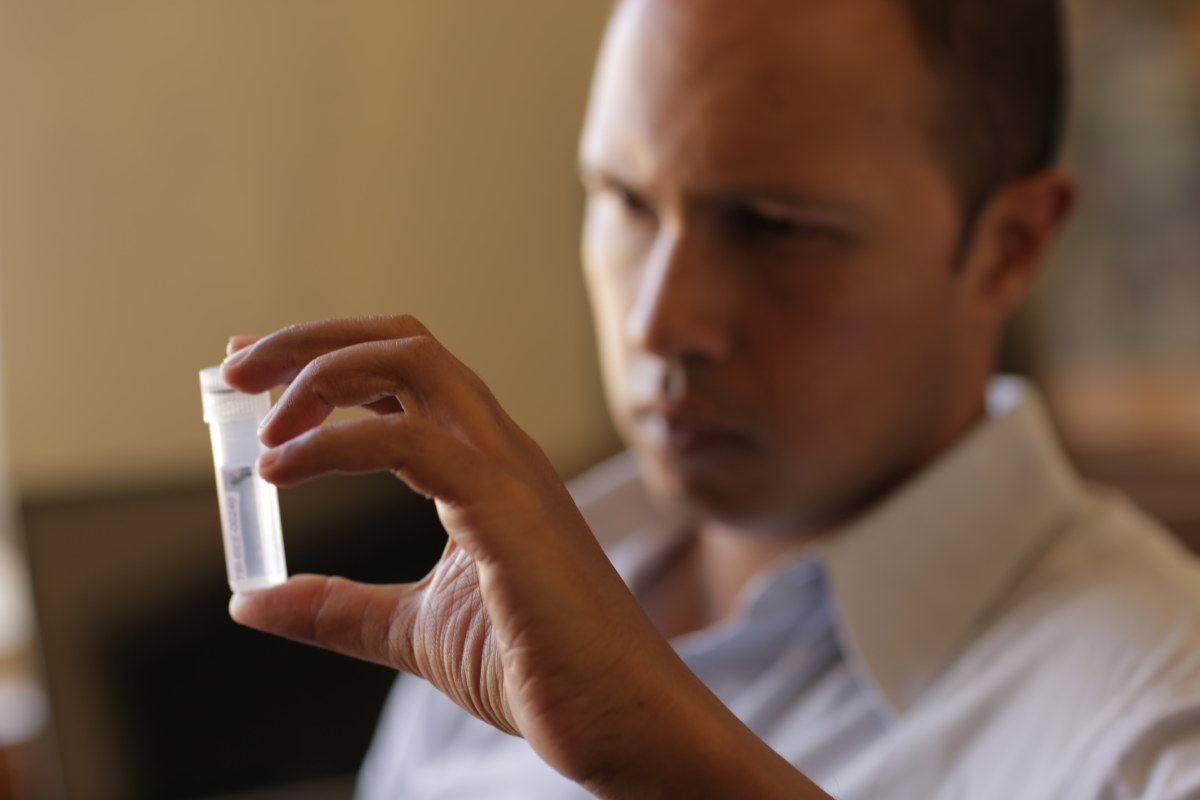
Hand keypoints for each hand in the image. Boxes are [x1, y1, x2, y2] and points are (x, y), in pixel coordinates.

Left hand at [220, 315, 827, 798]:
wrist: (621, 718)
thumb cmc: (540, 668)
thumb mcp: (411, 630)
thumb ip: (336, 608)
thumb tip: (250, 600)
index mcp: (484, 466)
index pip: (402, 374)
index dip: (324, 360)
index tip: (252, 374)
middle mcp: (499, 449)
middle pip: (404, 344)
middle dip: (311, 341)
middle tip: (234, 369)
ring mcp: (509, 470)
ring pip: (413, 363)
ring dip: (320, 373)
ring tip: (258, 418)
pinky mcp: (507, 509)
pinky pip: (412, 440)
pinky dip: (336, 442)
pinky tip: (283, 469)